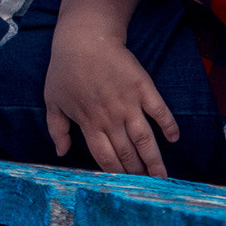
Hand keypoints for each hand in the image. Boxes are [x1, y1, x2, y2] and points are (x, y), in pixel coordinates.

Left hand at [45, 31, 177, 177]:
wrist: (85, 38)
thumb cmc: (65, 69)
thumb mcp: (52, 100)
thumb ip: (56, 128)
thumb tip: (61, 152)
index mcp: (89, 123)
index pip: (105, 158)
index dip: (116, 174)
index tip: (124, 186)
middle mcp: (111, 118)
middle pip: (127, 153)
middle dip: (137, 173)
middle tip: (148, 187)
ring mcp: (129, 103)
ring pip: (145, 139)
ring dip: (155, 159)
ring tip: (163, 177)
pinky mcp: (143, 88)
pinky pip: (160, 111)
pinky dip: (169, 126)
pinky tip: (174, 138)